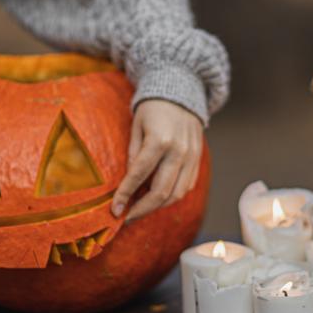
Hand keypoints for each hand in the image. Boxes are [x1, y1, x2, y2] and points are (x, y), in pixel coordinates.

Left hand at [112, 99, 202, 220]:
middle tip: (126, 217)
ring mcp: (192, 158)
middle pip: (161, 192)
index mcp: (160, 140)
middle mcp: (179, 151)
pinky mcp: (198, 161)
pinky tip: (156, 198)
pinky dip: (171, 197)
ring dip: (156, 207)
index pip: (139, 175)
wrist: (181, 95)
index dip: (125, 195)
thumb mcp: (135, 127)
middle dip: (141, 210)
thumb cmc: (152, 110)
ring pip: (176, 194)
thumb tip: (129, 184)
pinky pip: (186, 187)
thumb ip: (132, 155)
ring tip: (139, 210)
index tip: (114, 210)